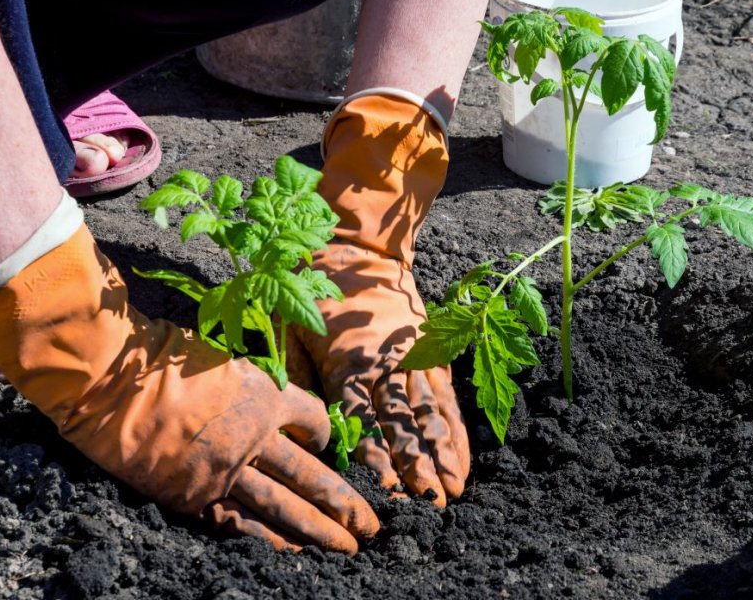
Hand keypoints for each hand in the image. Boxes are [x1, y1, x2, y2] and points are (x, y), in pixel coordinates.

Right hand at [0, 225, 377, 552]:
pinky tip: (295, 554)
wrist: (113, 382)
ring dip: (321, 531)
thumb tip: (270, 404)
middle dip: (345, 503)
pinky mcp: (196, 495)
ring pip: (286, 507)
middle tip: (372, 526)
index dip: (327, 434)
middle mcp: (257, 437)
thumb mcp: (225, 361)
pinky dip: (269, 540)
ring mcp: (228, 470)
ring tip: (349, 548)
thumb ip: (253, 387)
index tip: (329, 444)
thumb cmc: (164, 358)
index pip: (315, 420)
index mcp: (267, 396)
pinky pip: (242, 523)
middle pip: (314, 475)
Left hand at [285, 91, 469, 505]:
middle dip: (418, 466)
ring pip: (430, 412)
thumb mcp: (289, 327)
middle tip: (432, 506)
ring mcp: (411, 356)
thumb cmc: (314, 290)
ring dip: (443, 453)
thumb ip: (295, 376)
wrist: (357, 245)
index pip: (362, 420)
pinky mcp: (429, 349)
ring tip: (455, 489)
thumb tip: (300, 424)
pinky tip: (463, 453)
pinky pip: (444, 393)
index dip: (377, 458)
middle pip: (403, 423)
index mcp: (346, 361)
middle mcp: (383, 363)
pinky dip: (456, 426)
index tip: (390, 492)